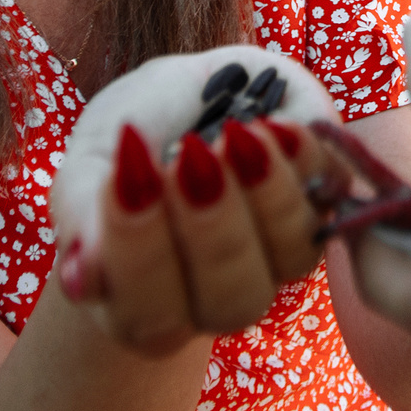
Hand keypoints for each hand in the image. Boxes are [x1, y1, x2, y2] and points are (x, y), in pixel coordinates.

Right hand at [58, 118, 331, 354]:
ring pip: (291, 258)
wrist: (193, 93)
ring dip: (267, 196)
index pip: (149, 317)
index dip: (143, 257)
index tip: (127, 178)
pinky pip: (331, 201)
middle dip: (213, 229)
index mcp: (144, 303)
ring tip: (237, 133)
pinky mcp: (322, 207)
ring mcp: (276, 257)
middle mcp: (216, 296)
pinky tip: (277, 122)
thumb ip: (81, 216)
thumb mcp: (90, 161)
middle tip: (192, 154)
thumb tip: (79, 279)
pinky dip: (306, 161)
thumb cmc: (132, 136)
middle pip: (232, 302)